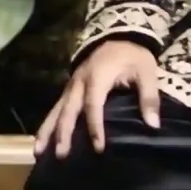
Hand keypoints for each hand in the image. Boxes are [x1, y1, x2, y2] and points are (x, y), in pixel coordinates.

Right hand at [36, 40, 160, 158]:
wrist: (118, 34)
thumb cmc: (132, 55)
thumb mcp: (146, 71)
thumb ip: (149, 97)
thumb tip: (153, 124)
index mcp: (98, 77)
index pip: (94, 105)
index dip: (95, 127)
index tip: (99, 148)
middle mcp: (80, 82)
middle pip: (69, 110)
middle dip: (63, 132)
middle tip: (60, 155)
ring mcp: (72, 85)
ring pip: (56, 109)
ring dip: (47, 130)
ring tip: (37, 152)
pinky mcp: (70, 88)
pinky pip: (56, 107)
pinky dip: (47, 124)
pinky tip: (41, 141)